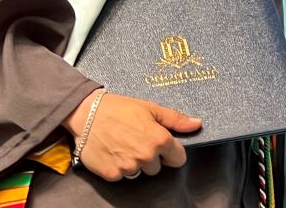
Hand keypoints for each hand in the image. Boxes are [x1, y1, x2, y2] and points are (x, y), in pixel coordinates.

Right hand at [62, 90, 201, 179]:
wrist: (88, 114)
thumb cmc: (121, 108)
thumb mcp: (151, 108)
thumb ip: (176, 119)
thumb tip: (198, 124)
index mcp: (159, 140)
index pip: (179, 159)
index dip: (173, 151)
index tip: (164, 144)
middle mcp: (146, 156)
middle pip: (158, 167)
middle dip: (152, 156)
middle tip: (139, 139)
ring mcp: (128, 167)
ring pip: (140, 172)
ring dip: (136, 162)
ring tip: (125, 143)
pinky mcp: (112, 175)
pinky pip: (123, 176)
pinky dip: (120, 166)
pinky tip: (114, 151)